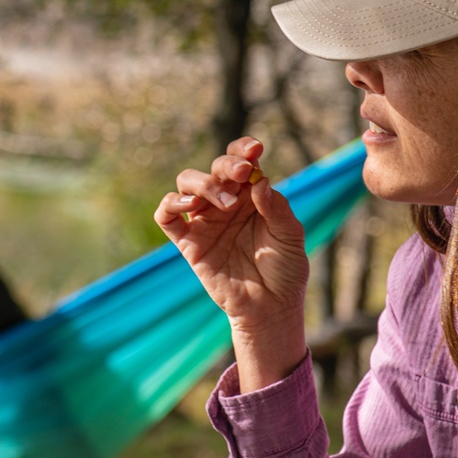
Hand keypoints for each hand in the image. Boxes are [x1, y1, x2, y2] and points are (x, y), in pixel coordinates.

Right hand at [156, 137, 309, 389]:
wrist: (270, 307)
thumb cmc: (285, 271)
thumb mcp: (290, 236)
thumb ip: (277, 209)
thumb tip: (258, 183)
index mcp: (252, 197)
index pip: (241, 163)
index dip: (243, 150)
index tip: (255, 150)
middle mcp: (226, 204)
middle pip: (214, 169)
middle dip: (227, 165)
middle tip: (242, 174)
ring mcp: (205, 222)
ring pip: (186, 185)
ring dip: (202, 184)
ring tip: (225, 203)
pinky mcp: (188, 242)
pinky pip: (166, 216)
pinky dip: (170, 204)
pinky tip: (190, 207)